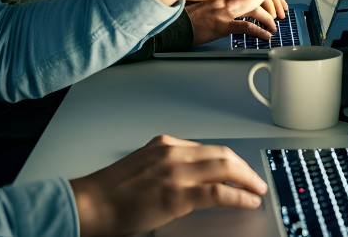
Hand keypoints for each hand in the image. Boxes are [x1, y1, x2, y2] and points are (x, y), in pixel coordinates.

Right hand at [70, 134, 267, 236]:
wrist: (90, 204)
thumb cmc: (109, 193)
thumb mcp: (142, 167)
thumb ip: (165, 167)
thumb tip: (190, 180)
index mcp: (164, 144)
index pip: (208, 149)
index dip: (230, 161)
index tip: (239, 170)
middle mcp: (173, 152)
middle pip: (223, 154)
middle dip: (244, 168)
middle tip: (256, 180)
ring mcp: (177, 172)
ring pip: (226, 168)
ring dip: (247, 180)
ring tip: (257, 190)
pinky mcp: (178, 194)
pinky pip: (219, 192)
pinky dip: (239, 196)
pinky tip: (248, 202)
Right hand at [185, 0, 275, 45]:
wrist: (174, 25)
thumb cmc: (188, 14)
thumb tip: (237, 0)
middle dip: (271, 4)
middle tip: (278, 13)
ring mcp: (223, 10)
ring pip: (255, 9)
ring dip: (268, 19)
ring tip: (273, 27)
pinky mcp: (221, 25)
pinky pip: (247, 27)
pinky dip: (260, 31)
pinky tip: (266, 36)